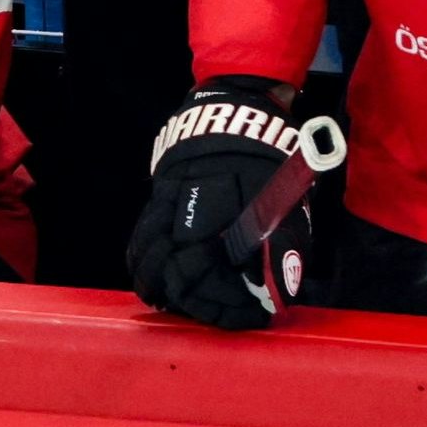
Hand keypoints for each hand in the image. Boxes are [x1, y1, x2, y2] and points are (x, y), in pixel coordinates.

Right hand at [128, 79, 311, 330]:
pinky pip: (142, 236)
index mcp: (217, 219)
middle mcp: (182, 216)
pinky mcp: (158, 198)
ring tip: (178, 305)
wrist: (232, 111)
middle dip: (192, 304)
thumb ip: (279, 249)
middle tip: (219, 314)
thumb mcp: (284, 201)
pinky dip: (145, 261)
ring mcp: (164, 205)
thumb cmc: (265, 157)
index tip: (253, 316)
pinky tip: (158, 277)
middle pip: (169, 276)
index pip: (205, 280)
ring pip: (144, 257)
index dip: (227, 307)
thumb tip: (272, 294)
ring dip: (158, 287)